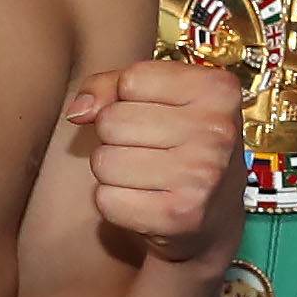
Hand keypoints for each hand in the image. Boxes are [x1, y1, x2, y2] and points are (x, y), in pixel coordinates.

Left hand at [73, 57, 244, 260]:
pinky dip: (116, 203)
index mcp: (218, 90)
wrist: (213, 217)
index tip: (156, 116)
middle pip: (112, 121)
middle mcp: (218, 131)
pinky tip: (145, 201)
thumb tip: (78, 112)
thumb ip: (111, 85)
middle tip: (150, 151)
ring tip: (146, 176)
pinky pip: (107, 199)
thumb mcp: (156, 97)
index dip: (128, 100)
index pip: (131, 80)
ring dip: (113, 171)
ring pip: (104, 161)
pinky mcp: (180, 216)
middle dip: (116, 137)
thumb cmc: (179, 144)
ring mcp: (202, 175)